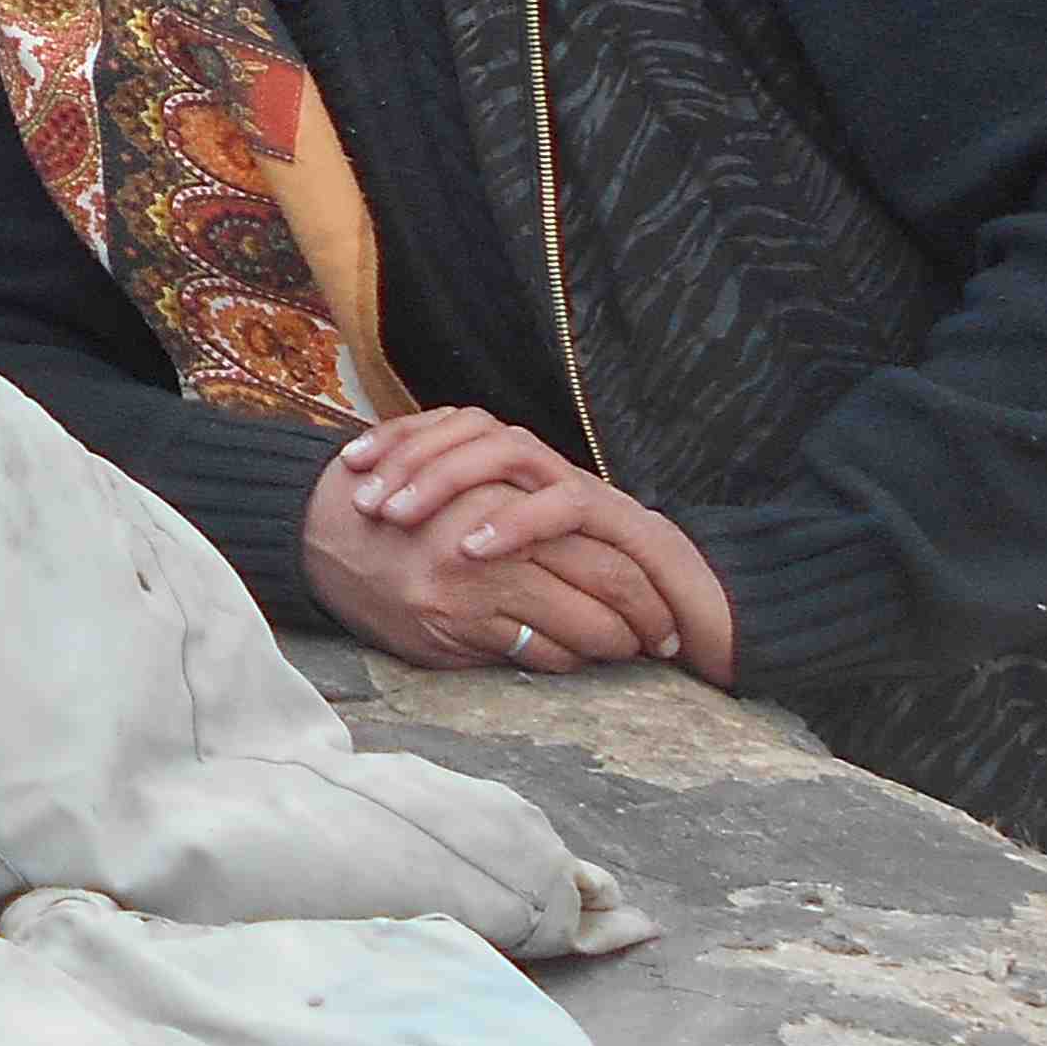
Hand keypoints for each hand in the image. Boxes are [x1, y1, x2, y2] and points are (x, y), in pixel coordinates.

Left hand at [307, 412, 736, 681]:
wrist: (698, 618)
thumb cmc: (602, 601)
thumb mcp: (521, 574)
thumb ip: (474, 554)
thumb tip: (395, 548)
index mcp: (524, 477)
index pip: (455, 429)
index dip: (401, 438)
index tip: (348, 467)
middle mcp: (551, 471)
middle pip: (474, 428)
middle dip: (410, 455)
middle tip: (364, 498)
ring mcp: (587, 490)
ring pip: (510, 451)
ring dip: (447, 478)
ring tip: (399, 516)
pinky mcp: (623, 524)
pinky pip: (563, 505)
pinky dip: (514, 522)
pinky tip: (471, 547)